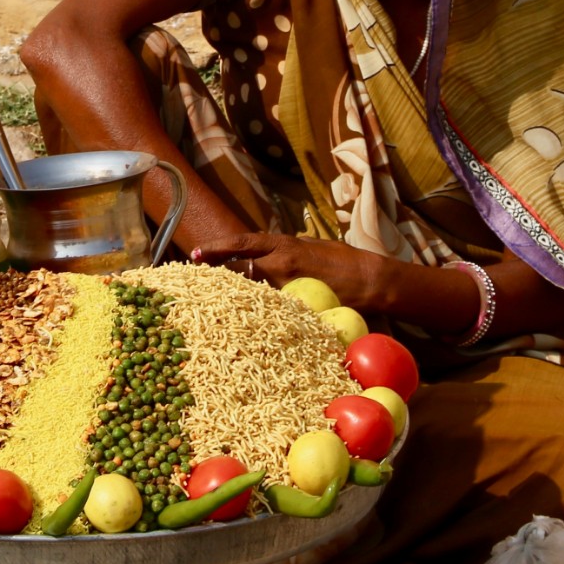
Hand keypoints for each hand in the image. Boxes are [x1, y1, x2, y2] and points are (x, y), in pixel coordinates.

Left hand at [190, 233, 393, 311]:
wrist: (370, 281)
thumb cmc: (343, 260)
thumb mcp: (311, 245)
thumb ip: (287, 248)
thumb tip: (267, 250)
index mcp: (285, 245)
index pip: (243, 245)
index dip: (217, 248)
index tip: (196, 253)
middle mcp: (282, 264)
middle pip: (239, 269)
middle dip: (215, 273)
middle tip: (193, 277)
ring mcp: (288, 287)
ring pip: (250, 291)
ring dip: (230, 294)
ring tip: (209, 300)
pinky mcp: (297, 306)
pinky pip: (269, 309)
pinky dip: (254, 311)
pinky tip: (241, 319)